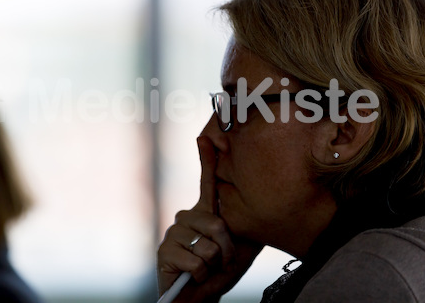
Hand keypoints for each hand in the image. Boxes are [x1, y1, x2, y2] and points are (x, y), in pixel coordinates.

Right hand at [157, 136, 262, 301]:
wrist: (199, 297)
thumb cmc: (218, 272)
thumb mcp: (237, 247)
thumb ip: (241, 227)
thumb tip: (260, 207)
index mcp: (204, 213)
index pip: (206, 182)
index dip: (206, 159)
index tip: (205, 137)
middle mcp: (187, 217)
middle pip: (217, 224)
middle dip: (226, 251)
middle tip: (221, 262)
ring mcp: (174, 233)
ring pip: (207, 246)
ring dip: (214, 266)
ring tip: (208, 270)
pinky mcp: (165, 252)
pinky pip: (195, 261)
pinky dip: (202, 275)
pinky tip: (195, 276)